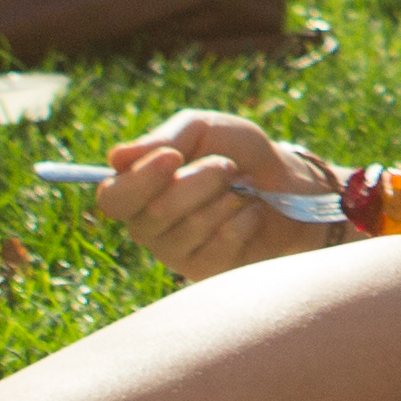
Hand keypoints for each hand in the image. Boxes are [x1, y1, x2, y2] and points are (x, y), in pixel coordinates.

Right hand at [99, 108, 337, 281]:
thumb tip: (116, 157)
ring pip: (191, 229)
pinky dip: (244, 220)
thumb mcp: (204, 129)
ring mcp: (176, 253)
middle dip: (199, 183)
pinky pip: (220, 246)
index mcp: (137, 190)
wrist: (288, 184)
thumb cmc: (238, 153)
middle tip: (227, 167)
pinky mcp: (208, 271)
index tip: (173, 158)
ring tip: (243, 189)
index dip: (140, 179)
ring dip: (227, 200)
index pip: (112, 199)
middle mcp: (148, 226)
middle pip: (154, 214)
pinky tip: (251, 214)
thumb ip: (164, 139)